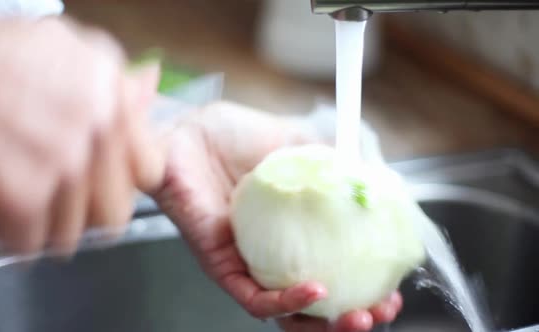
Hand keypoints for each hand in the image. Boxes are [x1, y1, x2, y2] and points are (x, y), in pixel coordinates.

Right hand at [0, 16, 163, 252]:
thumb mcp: (66, 47)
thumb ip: (114, 81)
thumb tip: (147, 93)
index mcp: (114, 95)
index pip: (148, 172)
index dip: (122, 180)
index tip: (105, 182)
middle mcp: (97, 129)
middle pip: (114, 212)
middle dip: (86, 211)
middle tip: (60, 198)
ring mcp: (63, 165)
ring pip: (74, 234)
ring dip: (47, 225)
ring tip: (24, 196)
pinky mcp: (21, 197)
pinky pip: (31, 243)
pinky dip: (13, 234)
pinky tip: (1, 205)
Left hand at [153, 101, 401, 330]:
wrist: (190, 132)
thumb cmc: (235, 138)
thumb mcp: (297, 145)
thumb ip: (334, 163)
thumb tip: (376, 178)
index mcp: (293, 235)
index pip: (336, 273)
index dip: (366, 287)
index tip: (394, 289)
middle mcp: (273, 257)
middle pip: (316, 306)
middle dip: (353, 316)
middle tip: (381, 311)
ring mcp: (248, 266)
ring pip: (288, 315)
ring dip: (324, 324)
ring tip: (358, 318)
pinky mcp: (221, 267)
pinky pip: (254, 298)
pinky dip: (287, 302)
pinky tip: (315, 291)